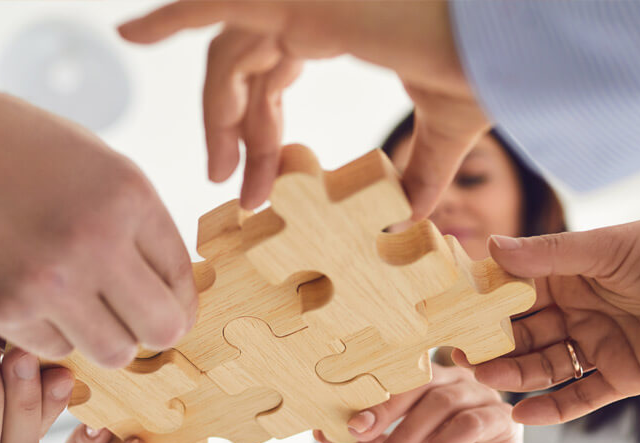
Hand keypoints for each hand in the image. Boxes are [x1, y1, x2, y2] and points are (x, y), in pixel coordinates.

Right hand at [0, 78, 196, 367]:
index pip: (183, 281)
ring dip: (101, 338)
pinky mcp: (5, 309)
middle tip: (130, 321)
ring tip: (78, 310)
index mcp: (130, 196)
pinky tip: (29, 298)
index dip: (176, 302)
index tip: (161, 306)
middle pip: (162, 330)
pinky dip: (48, 333)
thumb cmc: (10, 146)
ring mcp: (51, 281)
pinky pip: (53, 348)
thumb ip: (136, 221)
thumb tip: (166, 281)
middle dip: (151, 331)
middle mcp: (99, 242)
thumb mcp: (95, 161)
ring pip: (113, 353)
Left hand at [119, 0, 489, 217]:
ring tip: (218, 172)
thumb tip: (410, 224)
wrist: (510, 32)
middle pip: (244, 77)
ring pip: (228, 57)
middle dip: (239, 138)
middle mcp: (307, 11)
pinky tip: (129, 33)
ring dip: (217, 116)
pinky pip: (214, 6)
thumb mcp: (446, 127)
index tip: (260, 195)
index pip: (273, 85)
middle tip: (238, 193)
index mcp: (334, 30)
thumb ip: (421, 171)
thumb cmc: (486, 60)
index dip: (262, 141)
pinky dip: (168, 15)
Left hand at [323, 365, 526, 442]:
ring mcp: (483, 396)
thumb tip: (318, 430)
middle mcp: (457, 380)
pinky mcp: (503, 421)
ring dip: (408, 437)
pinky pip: (468, 426)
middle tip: (362, 438)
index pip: (397, 374)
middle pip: (419, 381)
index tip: (350, 423)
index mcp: (428, 380)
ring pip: (441, 404)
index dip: (372, 394)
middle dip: (387, 410)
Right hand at [454, 214, 639, 424]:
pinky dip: (553, 409)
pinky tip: (522, 414)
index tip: (452, 314)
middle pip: (524, 334)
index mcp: (570, 275)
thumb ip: (547, 254)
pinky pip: (581, 397)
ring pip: (546, 366)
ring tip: (485, 378)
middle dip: (492, 345)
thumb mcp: (605, 247)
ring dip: (515, 373)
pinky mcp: (623, 377)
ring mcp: (599, 345)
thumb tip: (491, 247)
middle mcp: (579, 311)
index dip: (484, 304)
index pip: (516, 292)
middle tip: (459, 356)